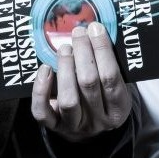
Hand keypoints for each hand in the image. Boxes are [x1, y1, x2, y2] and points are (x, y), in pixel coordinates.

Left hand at [29, 21, 131, 140]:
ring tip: (64, 48)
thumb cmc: (104, 97)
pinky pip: (43, 112)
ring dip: (65, 69)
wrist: (91, 128)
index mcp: (118, 110)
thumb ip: (109, 64)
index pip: (111, 78)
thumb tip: (96, 30)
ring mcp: (74, 126)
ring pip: (68, 100)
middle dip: (83, 53)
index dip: (103, 50)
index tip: (95, 29)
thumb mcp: (115, 85)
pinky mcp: (53, 127)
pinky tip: (44, 69)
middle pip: (89, 85)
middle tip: (78, 33)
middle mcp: (97, 121)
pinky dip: (41, 90)